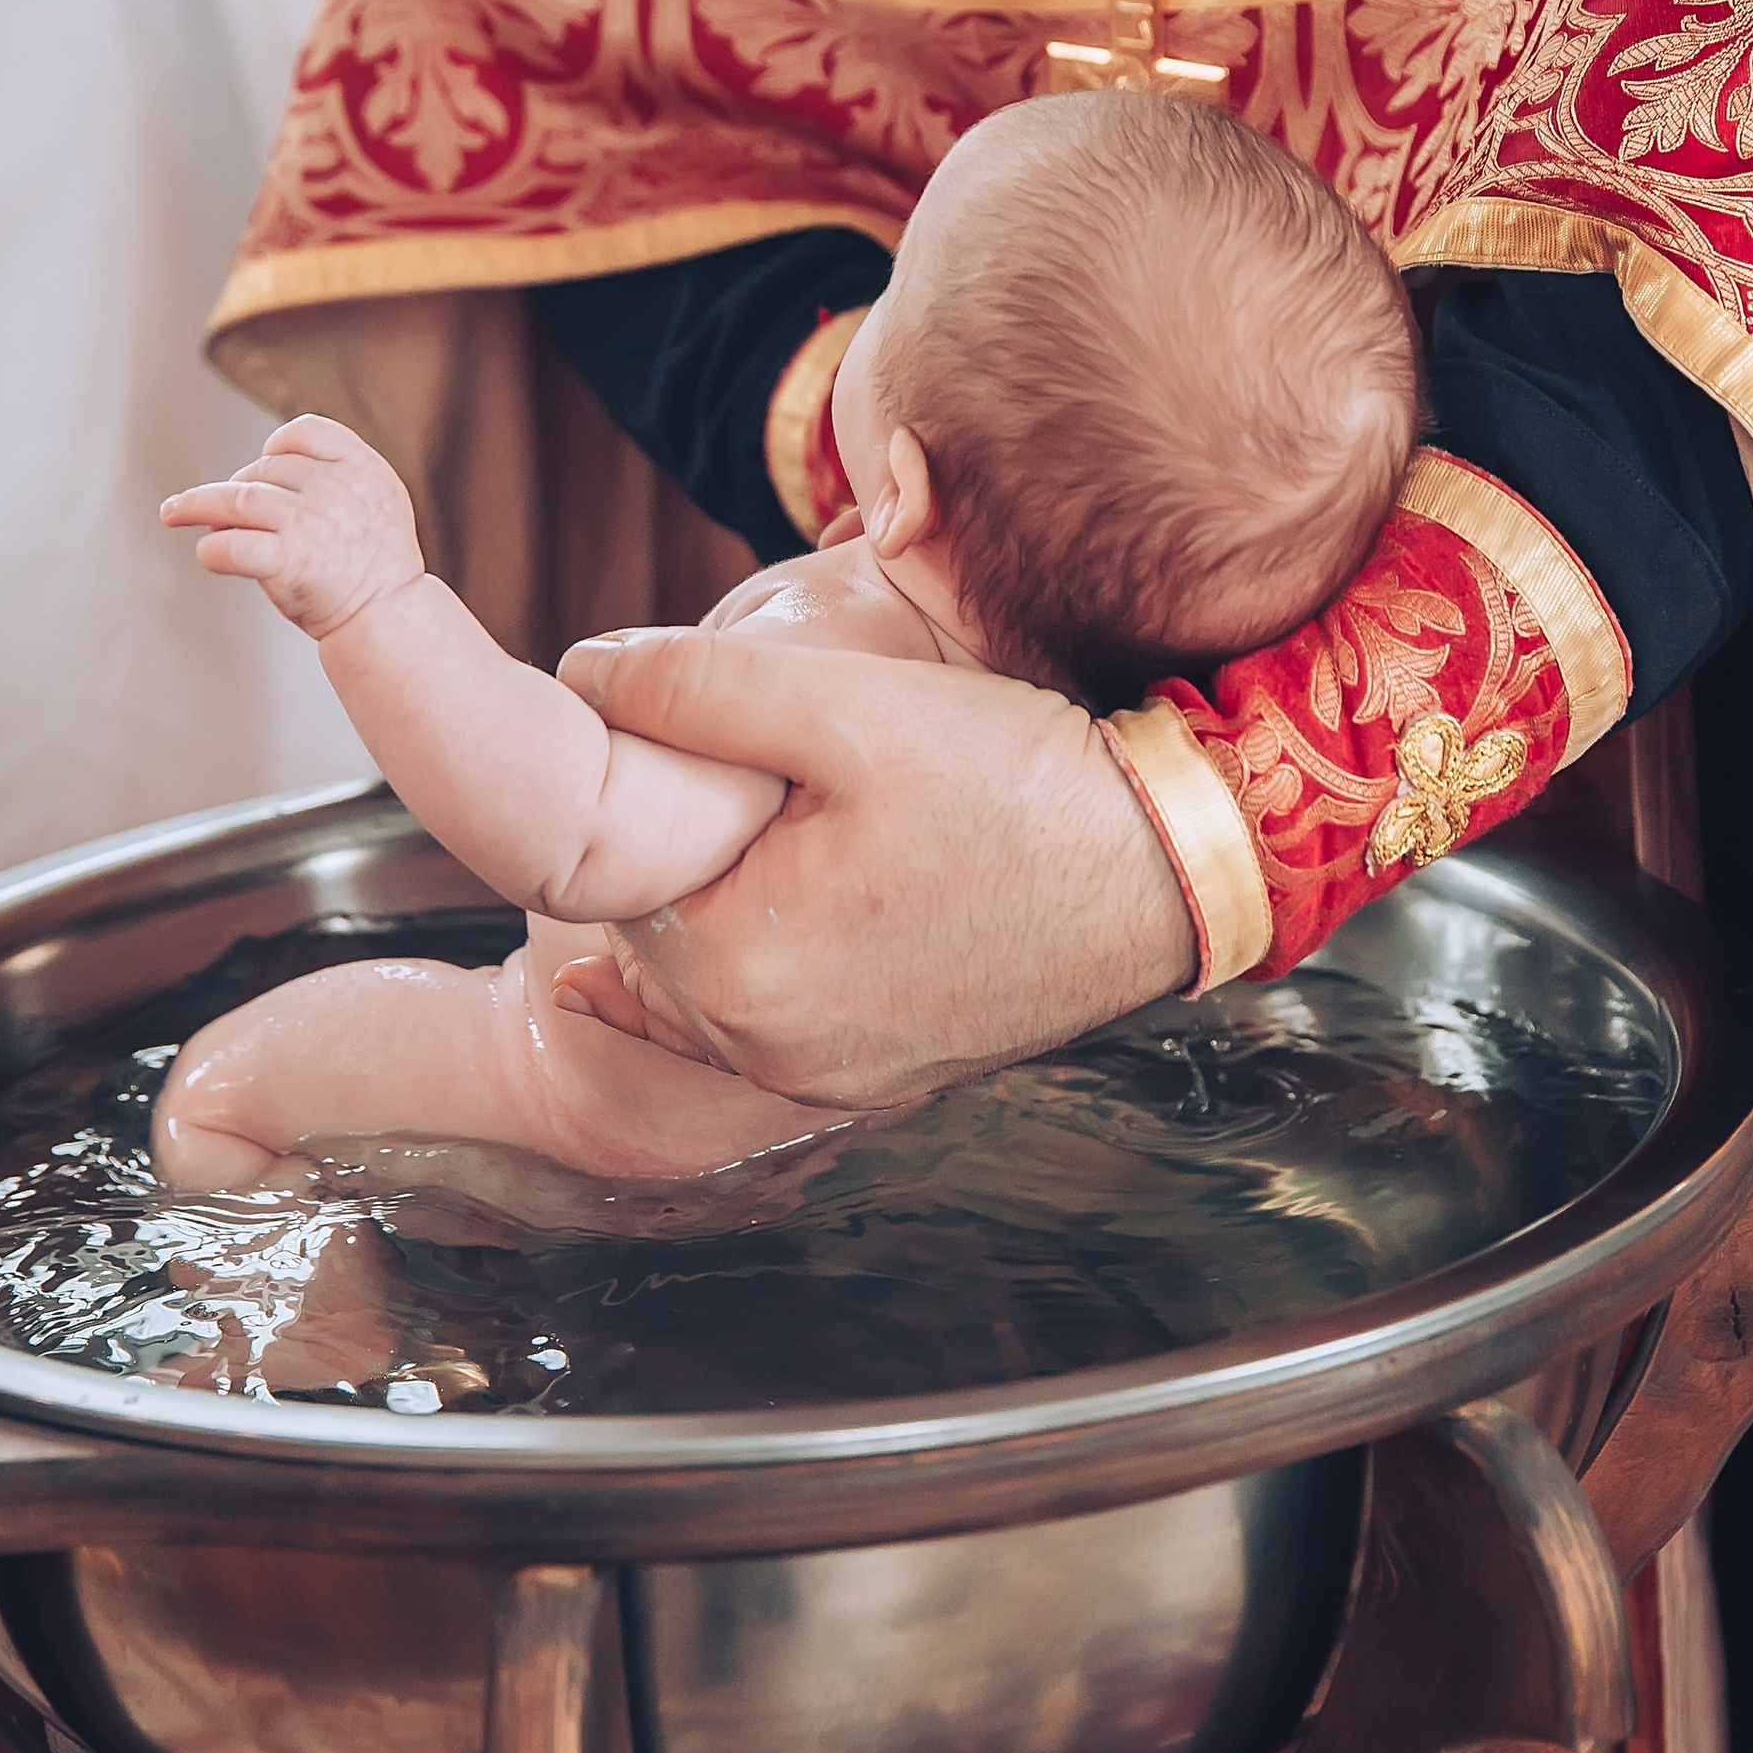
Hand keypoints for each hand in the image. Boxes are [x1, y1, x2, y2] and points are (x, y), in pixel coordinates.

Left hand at [161, 415, 425, 641]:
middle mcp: (336, 489)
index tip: (262, 463)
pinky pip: (230, 545)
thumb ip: (337, 478)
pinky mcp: (288, 560)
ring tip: (174, 512)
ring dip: (197, 505)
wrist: (390, 619)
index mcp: (363, 468)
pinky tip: (209, 555)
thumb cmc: (377, 568)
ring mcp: (310, 522)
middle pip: (264, 469)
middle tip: (227, 513)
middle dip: (240, 488)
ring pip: (235, 498)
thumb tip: (262, 470)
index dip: (277, 446)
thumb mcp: (379, 503)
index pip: (307, 432)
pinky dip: (210, 550)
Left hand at [555, 633, 1196, 1107]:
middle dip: (686, 854)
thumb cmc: (1014, 781)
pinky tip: (788, 907)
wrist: (1172, 866)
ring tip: (796, 827)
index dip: (646, 793)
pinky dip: (775, 956)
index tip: (693, 745)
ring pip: (715, 977)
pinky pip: (777, 1016)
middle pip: (659, 930)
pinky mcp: (878, 1076)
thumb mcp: (845, 706)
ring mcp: (823, 1078)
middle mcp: (762, 1053)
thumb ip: (691, 687)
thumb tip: (580, 673)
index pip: (612, 873)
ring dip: (731, 903)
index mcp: (732, 971)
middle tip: (754, 779)